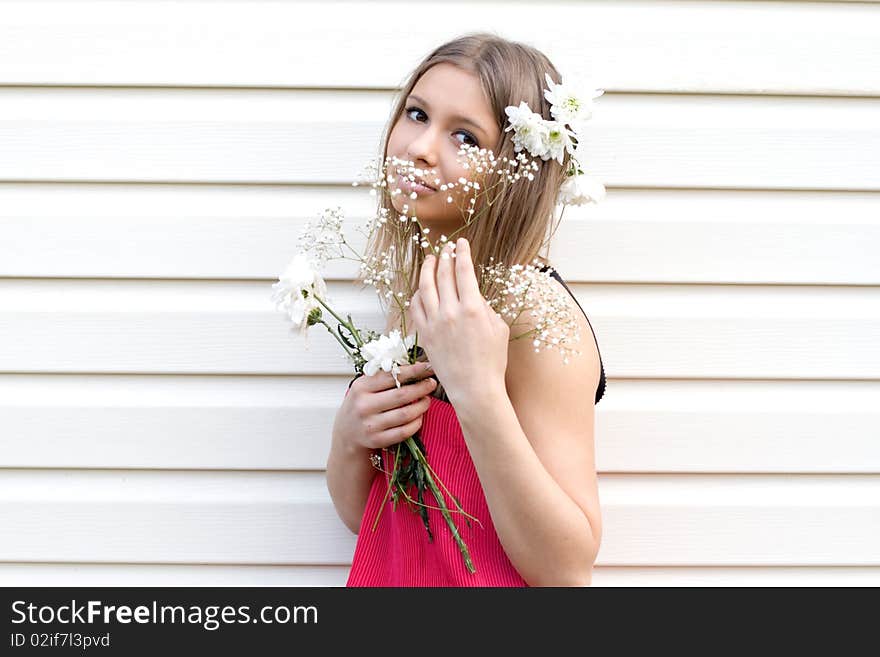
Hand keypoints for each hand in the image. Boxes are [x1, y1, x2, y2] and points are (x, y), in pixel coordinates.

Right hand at [334, 362, 437, 450]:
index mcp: (361, 387)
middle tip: (431, 383)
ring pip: (405, 414)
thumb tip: (415, 365)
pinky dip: (416, 423)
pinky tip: (419, 416)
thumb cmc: (360, 404)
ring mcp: (371, 425)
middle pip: (401, 395)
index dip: (413, 371)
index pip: (391, 376)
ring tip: (426, 399)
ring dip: (422, 406)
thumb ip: (384, 376)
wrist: (346, 433)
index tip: (427, 367)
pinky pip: (404, 431)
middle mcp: (364, 406)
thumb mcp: (364, 386)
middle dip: (421, 388)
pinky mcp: (378, 440)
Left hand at [409, 238, 509, 406]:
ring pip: (425, 287)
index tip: (460, 243)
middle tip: (446, 248)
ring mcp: (434, 323)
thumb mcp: (499, 329)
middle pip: (444, 275)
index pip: (464, 271)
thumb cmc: (492, 361)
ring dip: (428, 269)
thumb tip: (474, 296)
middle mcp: (451, 312)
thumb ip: (486, 308)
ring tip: (430, 260)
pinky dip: (418, 293)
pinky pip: (416, 307)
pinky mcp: (424, 334)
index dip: (461, 253)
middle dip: (445, 257)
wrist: (474, 389)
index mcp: (473, 309)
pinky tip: (421, 288)